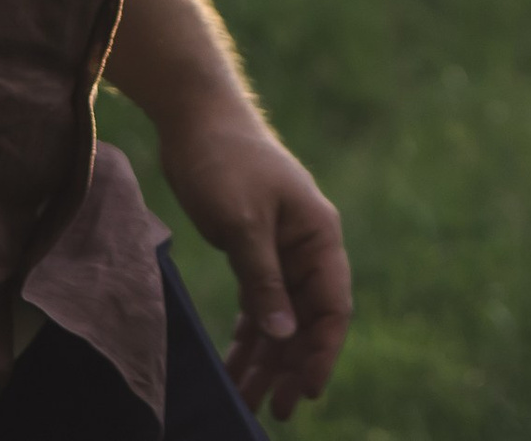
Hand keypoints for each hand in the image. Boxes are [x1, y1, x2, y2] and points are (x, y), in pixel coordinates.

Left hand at [157, 104, 351, 420]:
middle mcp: (306, 245)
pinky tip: (234, 365)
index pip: (333, 304)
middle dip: (294, 365)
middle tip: (274, 409)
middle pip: (308, 318)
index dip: (323, 351)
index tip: (306, 392)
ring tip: (249, 401)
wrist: (198, 120)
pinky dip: (248, 336)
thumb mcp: (245, 224)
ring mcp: (280, 249)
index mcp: (318, 234)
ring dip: (268, 358)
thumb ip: (265, 281)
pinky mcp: (253, 249)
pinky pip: (258, 304)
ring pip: (282, 316)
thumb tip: (285, 337)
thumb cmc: (227, 162)